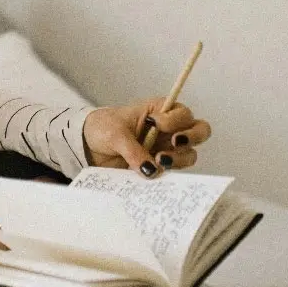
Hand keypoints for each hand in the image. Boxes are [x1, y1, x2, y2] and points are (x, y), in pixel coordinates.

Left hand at [82, 97, 211, 177]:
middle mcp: (169, 130)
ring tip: (160, 161)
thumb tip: (151, 170)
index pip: (183, 113)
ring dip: (179, 159)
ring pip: (189, 155)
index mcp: (159, 111)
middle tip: (174, 142)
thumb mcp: (115, 134)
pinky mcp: (159, 167)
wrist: (88, 146)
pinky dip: (168, 175)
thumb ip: (133, 150)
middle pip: (199, 131)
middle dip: (192, 137)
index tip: (156, 123)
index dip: (175, 119)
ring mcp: (166, 149)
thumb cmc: (102, 128)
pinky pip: (173, 173)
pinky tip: (154, 175)